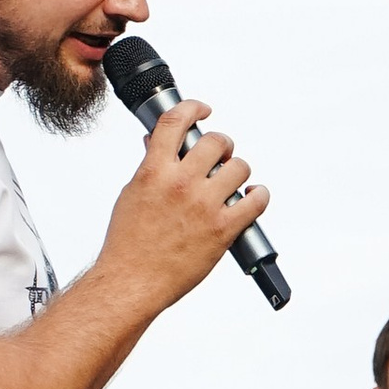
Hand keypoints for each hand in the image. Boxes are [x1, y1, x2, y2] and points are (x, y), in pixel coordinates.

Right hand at [97, 102, 268, 312]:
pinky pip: (256, 201)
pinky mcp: (223, 229)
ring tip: (233, 181)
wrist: (131, 281)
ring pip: (240, 168)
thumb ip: (150, 167)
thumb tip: (157, 143)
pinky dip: (259, 196)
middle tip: (221, 155)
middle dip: (222, 145)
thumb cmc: (128, 242)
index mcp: (154, 171)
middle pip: (216, 142)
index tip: (203, 110)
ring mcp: (204, 205)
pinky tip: (254, 197)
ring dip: (239, 171)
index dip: (194, 108)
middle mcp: (180, 183)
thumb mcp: (133, 194)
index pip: (175, 122)